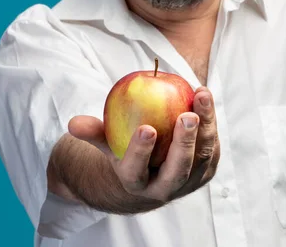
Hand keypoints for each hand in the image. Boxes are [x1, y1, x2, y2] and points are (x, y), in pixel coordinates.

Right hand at [68, 87, 219, 205]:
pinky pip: (212, 148)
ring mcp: (189, 183)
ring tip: (202, 96)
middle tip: (187, 116)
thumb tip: (74, 124)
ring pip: (201, 157)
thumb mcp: (107, 144)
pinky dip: (211, 124)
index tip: (146, 128)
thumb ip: (93, 133)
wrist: (150, 178)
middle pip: (177, 170)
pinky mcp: (206, 172)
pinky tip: (205, 99)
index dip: (141, 153)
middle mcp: (165, 188)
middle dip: (183, 144)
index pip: (136, 172)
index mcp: (136, 183)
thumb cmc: (124, 153)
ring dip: (205, 127)